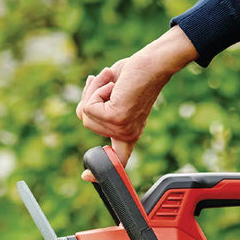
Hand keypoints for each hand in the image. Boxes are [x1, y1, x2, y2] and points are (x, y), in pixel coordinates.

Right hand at [77, 26, 197, 179]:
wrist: (154, 63)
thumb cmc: (136, 73)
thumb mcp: (113, 93)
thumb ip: (99, 104)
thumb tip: (85, 102)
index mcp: (128, 133)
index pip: (117, 160)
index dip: (100, 171)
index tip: (86, 176)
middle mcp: (126, 135)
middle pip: (87, 122)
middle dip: (90, 98)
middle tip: (109, 84)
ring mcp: (121, 128)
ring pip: (85, 114)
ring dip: (93, 92)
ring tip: (113, 83)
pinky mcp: (116, 118)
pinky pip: (89, 106)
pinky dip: (95, 90)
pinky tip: (113, 84)